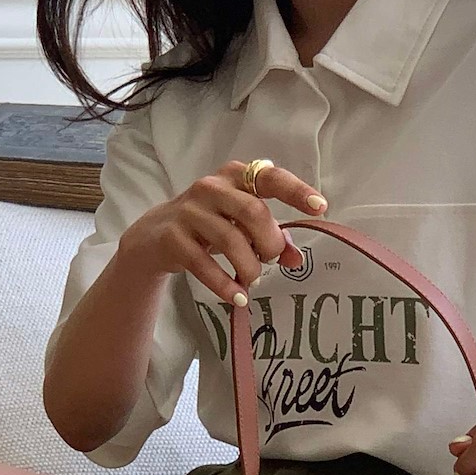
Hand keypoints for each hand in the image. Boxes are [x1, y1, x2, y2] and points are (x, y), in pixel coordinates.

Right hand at [117, 160, 326, 306]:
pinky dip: (225, 285)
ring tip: (251, 279)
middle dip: (270, 243)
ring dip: (249, 267)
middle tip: (271, 260)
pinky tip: (238, 297)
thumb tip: (297, 259)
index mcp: (236, 177)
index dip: (296, 191)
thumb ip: (272, 237)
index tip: (320, 207)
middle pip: (253, 212)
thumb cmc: (209, 226)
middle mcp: (212, 187)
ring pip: (231, 240)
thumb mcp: (242, 226)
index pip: (271, 178)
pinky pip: (205, 265)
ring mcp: (190, 211)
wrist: (155, 237)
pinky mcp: (174, 238)